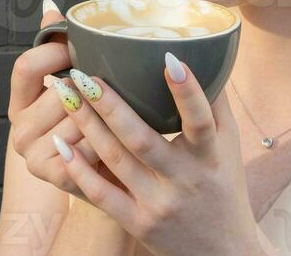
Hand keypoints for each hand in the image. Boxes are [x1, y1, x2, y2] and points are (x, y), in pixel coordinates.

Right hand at [7, 6, 130, 201]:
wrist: (96, 177)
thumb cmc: (87, 120)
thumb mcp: (68, 82)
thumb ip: (57, 44)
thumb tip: (50, 5)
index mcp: (20, 102)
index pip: (26, 66)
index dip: (55, 51)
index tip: (80, 46)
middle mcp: (20, 130)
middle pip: (59, 91)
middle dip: (89, 83)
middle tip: (112, 80)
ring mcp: (34, 156)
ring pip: (78, 117)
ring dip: (105, 112)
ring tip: (123, 108)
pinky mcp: (55, 178)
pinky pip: (89, 145)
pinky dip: (109, 139)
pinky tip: (120, 136)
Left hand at [49, 53, 261, 255]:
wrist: (223, 254)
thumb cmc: (225, 187)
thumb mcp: (229, 145)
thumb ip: (215, 103)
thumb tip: (204, 54)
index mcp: (210, 156)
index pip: (200, 121)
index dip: (187, 91)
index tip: (169, 58)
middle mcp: (183, 180)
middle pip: (142, 140)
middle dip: (110, 106)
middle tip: (85, 75)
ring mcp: (157, 204)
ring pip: (116, 161)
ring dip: (87, 125)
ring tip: (65, 93)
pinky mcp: (137, 223)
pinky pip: (102, 194)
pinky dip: (80, 169)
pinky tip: (61, 142)